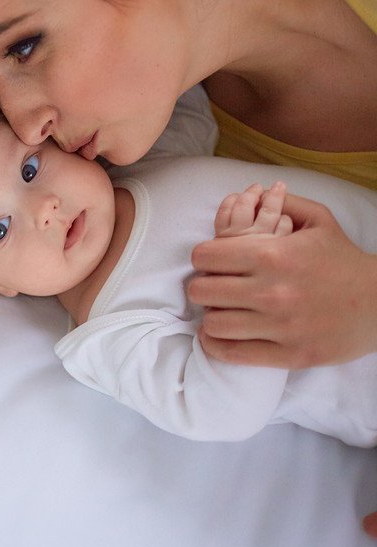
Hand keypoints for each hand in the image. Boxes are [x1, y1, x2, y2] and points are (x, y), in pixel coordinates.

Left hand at [188, 193, 376, 368]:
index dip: (204, 258)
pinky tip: (220, 335)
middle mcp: (272, 291)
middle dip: (203, 286)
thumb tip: (251, 191)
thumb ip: (282, 203)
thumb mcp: (319, 221)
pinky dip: (218, 344)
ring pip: (213, 323)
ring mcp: (279, 326)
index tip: (212, 262)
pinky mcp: (288, 355)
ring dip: (212, 315)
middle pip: (202, 290)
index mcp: (273, 255)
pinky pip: (233, 353)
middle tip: (214, 287)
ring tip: (222, 310)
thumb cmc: (344, 261)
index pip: (206, 256)